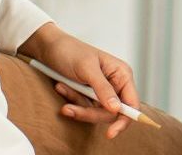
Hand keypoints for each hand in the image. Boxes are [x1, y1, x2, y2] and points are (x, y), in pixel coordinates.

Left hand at [25, 27, 143, 140]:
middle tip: (69, 109)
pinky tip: (61, 87)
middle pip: (111, 113)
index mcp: (122, 74)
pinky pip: (83, 108)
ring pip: (94, 112)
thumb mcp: (87, 69)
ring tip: (61, 88)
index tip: (110, 133)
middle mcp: (115, 84)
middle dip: (88, 112)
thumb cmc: (71, 51)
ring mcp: (101, 92)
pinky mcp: (88, 96)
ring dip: (76, 103)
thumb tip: (116, 109)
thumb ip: (103, 89)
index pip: (131, 104)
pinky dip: (71, 100)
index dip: (124, 120)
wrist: (49, 48)